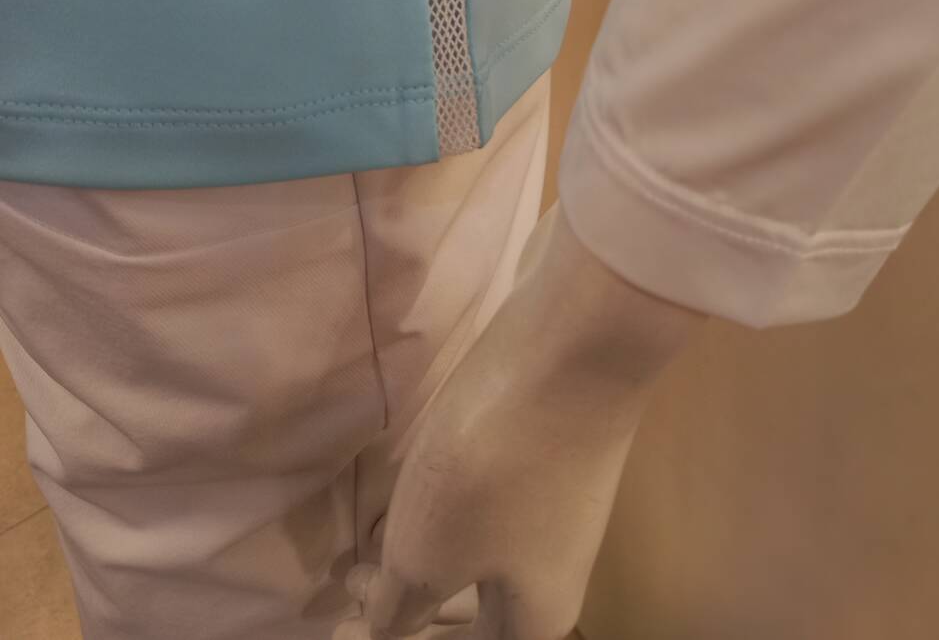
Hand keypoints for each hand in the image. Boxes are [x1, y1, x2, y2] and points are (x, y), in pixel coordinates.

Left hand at [333, 204, 706, 638]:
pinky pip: (488, 501)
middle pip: (480, 612)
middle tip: (351, 588)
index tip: (346, 628)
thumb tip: (388, 625)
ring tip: (368, 545)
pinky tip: (410, 486)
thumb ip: (401, 605)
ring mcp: (556, 501)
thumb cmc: (496, 466)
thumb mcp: (428, 553)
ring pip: (481, 552)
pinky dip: (444, 509)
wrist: (573, 345)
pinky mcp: (547, 448)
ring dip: (425, 556)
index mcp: (535, 615)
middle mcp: (556, 567)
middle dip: (413, 606)